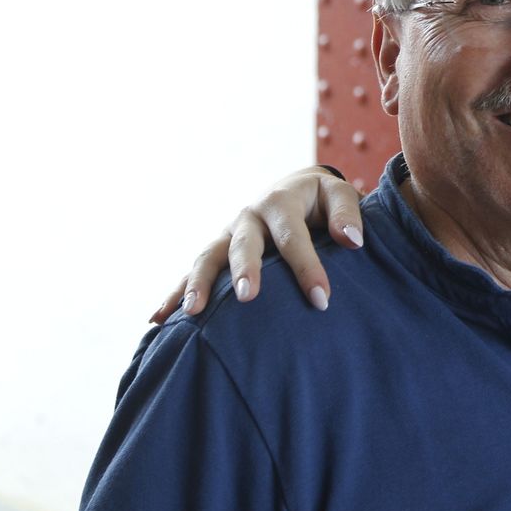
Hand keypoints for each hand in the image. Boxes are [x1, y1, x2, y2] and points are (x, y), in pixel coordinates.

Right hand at [149, 167, 364, 321]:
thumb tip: (351, 241)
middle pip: (243, 243)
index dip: (307, 267)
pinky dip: (174, 293)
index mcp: (280, 202)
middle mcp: (248, 217)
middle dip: (245, 269)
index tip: (322, 300)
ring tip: (192, 312)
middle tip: (249, 296)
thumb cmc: (322, 201)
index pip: (293, 237)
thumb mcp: (338, 196)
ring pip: (208, 257)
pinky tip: (158, 320)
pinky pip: (192, 273)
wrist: (296, 190)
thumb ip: (347, 214)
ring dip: (198, 283)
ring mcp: (228, 234)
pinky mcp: (217, 251)